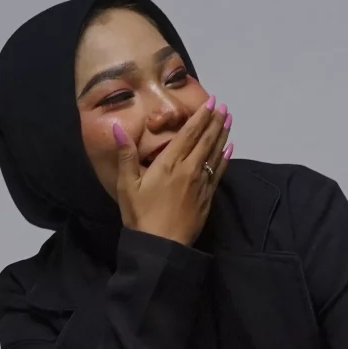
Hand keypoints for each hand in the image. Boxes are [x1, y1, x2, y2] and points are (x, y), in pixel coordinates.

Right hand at [109, 99, 232, 244]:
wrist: (162, 245)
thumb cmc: (141, 215)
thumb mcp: (127, 184)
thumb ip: (126, 155)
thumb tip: (118, 127)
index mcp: (170, 163)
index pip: (189, 133)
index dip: (201, 116)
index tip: (211, 102)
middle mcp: (189, 169)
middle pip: (206, 140)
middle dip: (215, 121)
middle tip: (223, 106)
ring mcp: (201, 183)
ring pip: (215, 154)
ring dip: (222, 136)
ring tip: (229, 121)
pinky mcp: (207, 197)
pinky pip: (219, 173)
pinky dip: (224, 159)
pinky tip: (229, 150)